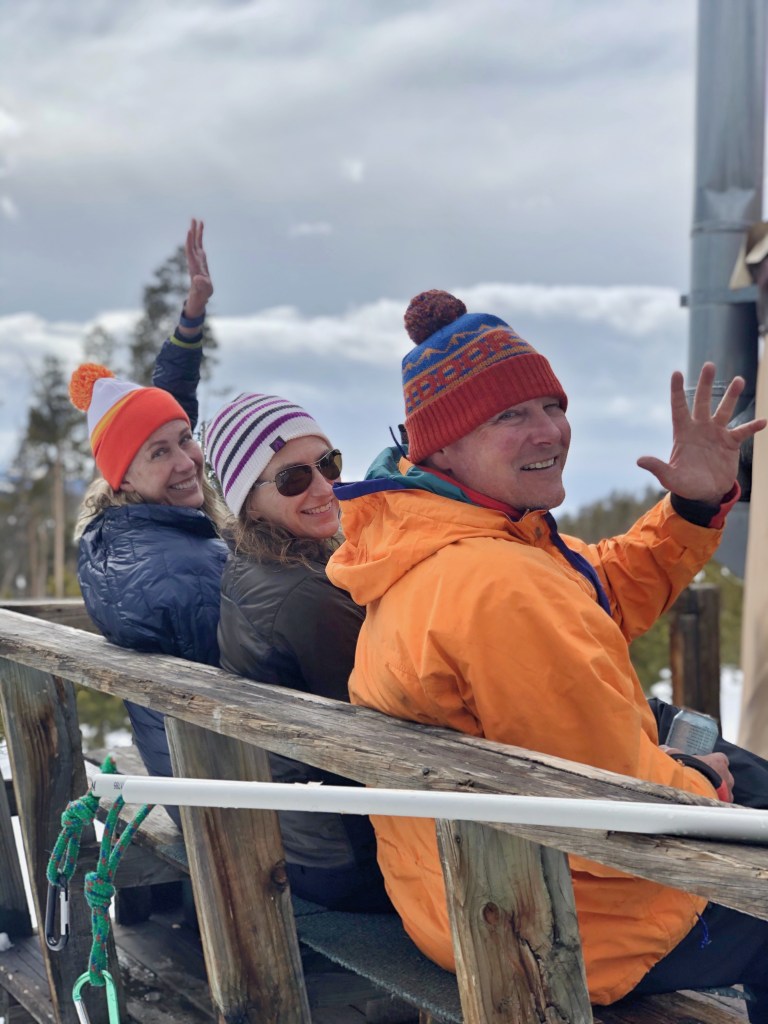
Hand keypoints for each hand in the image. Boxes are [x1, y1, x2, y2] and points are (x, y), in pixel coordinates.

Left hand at [183, 218, 212, 320]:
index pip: (190, 251)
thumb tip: (197, 278)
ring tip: (197, 220)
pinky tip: (201, 228)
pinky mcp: (201, 258)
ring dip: (196, 231)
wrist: (200, 294)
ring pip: (196, 242)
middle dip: (192, 232)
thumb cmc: (202, 293)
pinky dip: (200, 236)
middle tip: (193, 219)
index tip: (189, 231)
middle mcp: (194, 260)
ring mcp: (197, 258)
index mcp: (194, 266)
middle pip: (192, 243)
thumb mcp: (203, 290)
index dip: (189, 241)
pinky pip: (200, 244)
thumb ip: (200, 284)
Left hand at [637, 362, 766, 502]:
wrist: (705, 494)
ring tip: (739, 380)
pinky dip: (752, 427)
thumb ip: (658, 468)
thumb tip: (640, 460)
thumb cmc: (685, 484)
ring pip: (724, 410)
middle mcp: (700, 428)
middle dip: (705, 384)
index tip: (676, 373)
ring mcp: (717, 434)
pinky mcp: (731, 443)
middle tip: (709, 365)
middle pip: (702, 402)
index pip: (679, 408)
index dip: (677, 391)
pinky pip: (743, 432)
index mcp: (683, 433)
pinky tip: (763, 421)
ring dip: (732, 396)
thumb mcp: (670, 478)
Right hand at [662, 746, 733, 801]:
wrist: (693, 792)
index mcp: (718, 761)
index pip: (721, 758)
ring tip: (702, 793)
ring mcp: (729, 791)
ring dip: (716, 791)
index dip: (713, 761)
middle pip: (724, 775)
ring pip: (726, 790)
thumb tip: (664, 748)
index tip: (705, 764)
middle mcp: (727, 775)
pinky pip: (723, 801)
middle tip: (702, 780)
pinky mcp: (726, 804)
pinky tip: (705, 803)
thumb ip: (673, 752)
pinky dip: (715, 801)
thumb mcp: (676, 757)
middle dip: (716, 778)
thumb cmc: (687, 771)